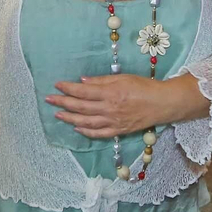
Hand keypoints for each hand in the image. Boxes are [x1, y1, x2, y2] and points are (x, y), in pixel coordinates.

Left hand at [47, 74, 170, 138]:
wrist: (162, 104)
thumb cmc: (144, 87)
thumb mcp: (122, 78)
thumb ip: (101, 81)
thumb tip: (82, 82)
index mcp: (110, 93)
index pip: (83, 91)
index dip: (68, 88)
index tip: (57, 85)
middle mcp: (109, 109)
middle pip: (81, 107)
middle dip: (63, 102)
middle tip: (49, 99)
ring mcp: (113, 122)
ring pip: (86, 122)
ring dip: (70, 118)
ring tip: (58, 114)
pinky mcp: (118, 130)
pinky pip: (98, 133)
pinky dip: (86, 131)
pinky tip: (77, 128)